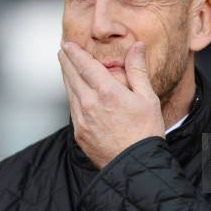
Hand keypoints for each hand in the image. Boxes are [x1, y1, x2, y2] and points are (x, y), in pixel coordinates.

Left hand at [58, 41, 164, 168]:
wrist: (136, 165)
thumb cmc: (146, 132)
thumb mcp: (148, 98)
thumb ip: (137, 70)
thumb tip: (137, 46)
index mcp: (107, 92)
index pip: (85, 65)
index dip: (75, 52)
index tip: (68, 44)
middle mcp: (89, 104)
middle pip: (72, 76)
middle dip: (66, 61)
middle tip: (63, 51)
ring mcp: (82, 120)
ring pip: (69, 92)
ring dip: (67, 77)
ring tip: (67, 68)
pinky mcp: (79, 133)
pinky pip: (72, 109)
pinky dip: (72, 97)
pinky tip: (75, 94)